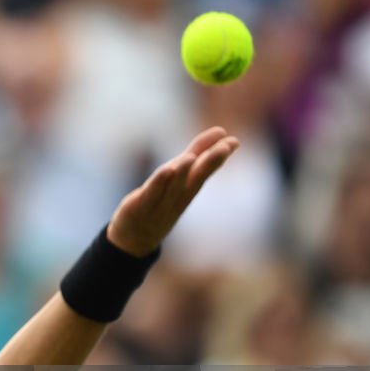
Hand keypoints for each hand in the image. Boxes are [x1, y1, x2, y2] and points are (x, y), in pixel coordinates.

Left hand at [107, 127, 239, 256]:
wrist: (135, 238)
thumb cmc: (161, 200)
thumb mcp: (179, 175)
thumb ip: (197, 153)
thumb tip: (221, 132)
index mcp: (188, 189)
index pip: (205, 171)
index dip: (218, 156)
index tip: (234, 141)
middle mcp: (177, 197)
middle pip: (195, 178)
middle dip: (210, 162)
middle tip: (225, 147)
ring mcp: (159, 204)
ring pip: (173, 186)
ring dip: (183, 172)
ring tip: (191, 157)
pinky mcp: (139, 206)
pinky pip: (151, 194)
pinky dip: (159, 182)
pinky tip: (167, 169)